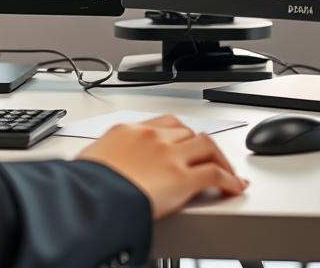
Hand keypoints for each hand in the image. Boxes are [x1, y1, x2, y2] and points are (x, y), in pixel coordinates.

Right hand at [76, 115, 247, 218]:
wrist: (90, 198)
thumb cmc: (85, 184)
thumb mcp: (91, 160)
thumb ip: (105, 158)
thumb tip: (100, 168)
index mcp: (128, 130)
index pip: (163, 122)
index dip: (180, 132)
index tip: (185, 141)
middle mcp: (153, 137)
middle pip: (188, 132)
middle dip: (201, 145)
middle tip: (209, 158)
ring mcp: (170, 155)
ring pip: (207, 146)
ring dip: (220, 159)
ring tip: (227, 172)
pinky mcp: (182, 178)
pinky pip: (215, 174)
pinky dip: (229, 180)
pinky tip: (234, 188)